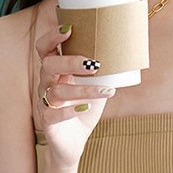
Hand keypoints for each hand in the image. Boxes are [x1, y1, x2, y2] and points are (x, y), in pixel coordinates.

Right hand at [36, 25, 113, 166]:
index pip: (46, 49)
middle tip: (94, 64)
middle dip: (70, 61)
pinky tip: (87, 108)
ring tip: (105, 92)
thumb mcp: (96, 87)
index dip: (53, 37)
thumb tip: (127, 54)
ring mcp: (45, 103)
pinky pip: (54, 114)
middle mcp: (47, 84)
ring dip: (83, 89)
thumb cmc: (83, 110)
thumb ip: (104, 73)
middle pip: (49, 65)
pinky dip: (71, 110)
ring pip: (57, 91)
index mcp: (56, 72)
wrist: (73, 143)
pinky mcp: (47, 122)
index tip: (69, 29)